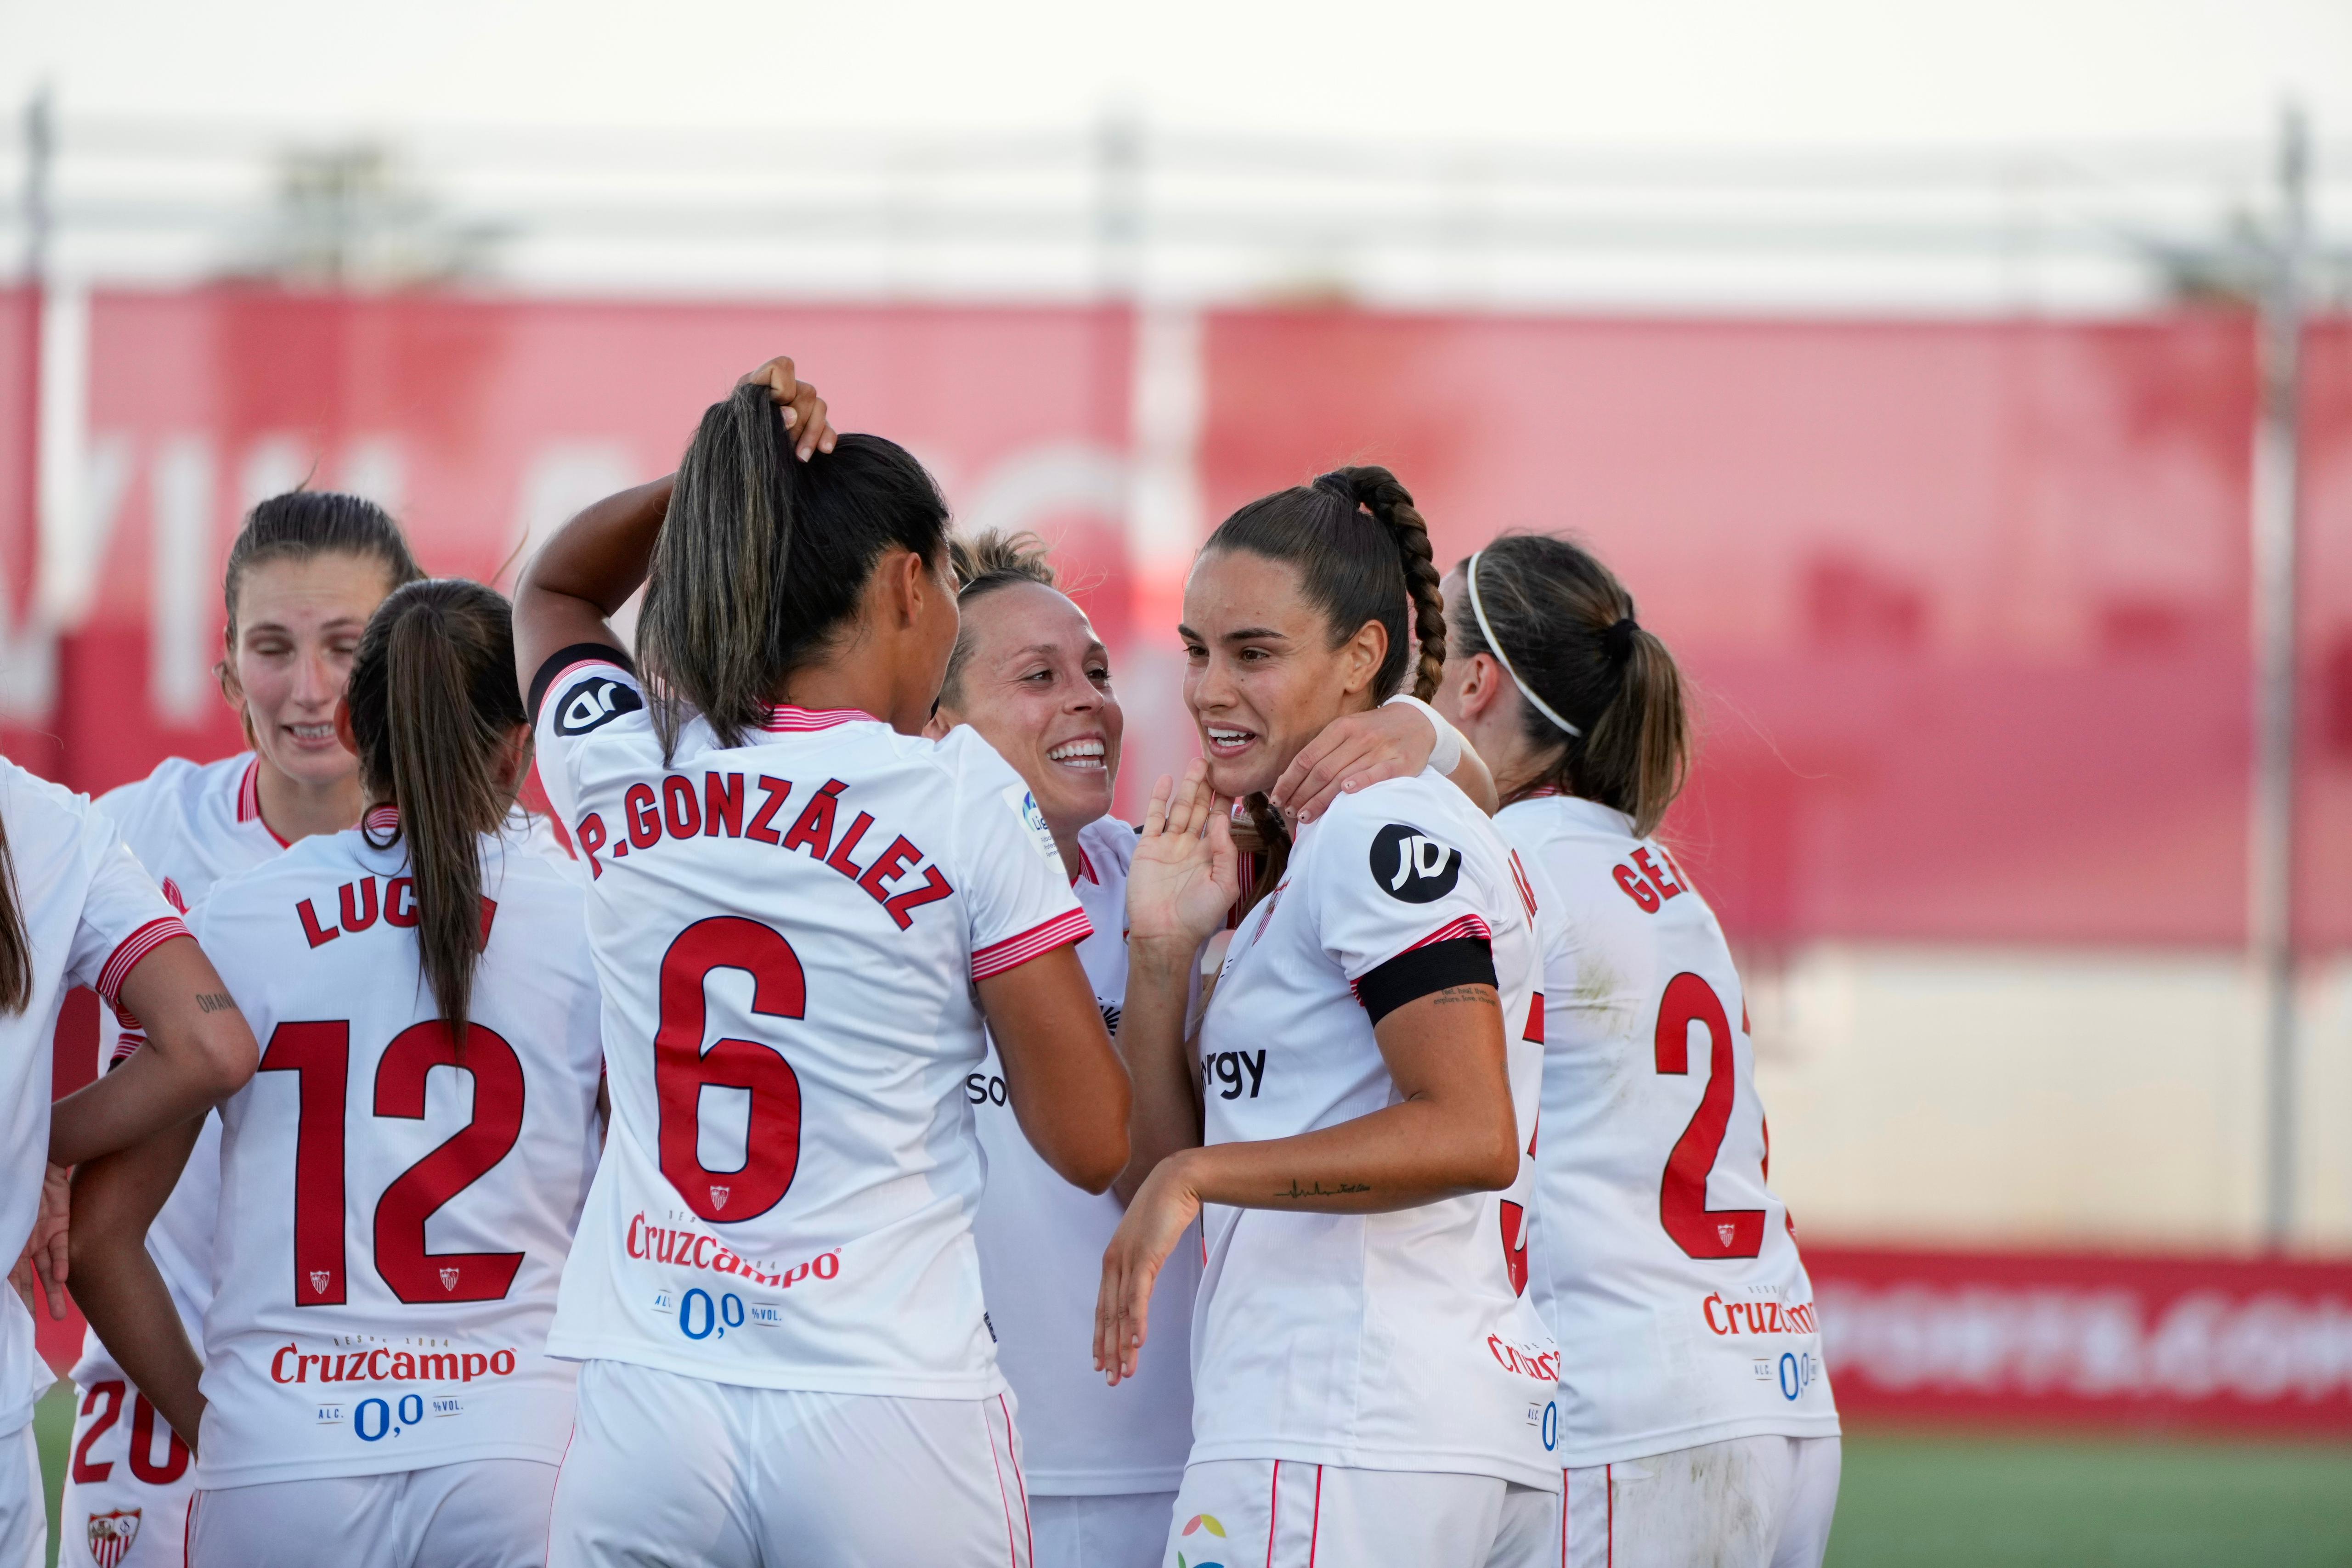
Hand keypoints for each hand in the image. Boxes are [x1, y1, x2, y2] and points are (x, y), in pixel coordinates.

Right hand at [9, 1163, 70, 1320]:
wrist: (34, 1161)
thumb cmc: (10, 1187)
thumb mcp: (7, 1218)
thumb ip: (7, 1245)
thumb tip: (1, 1269)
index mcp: (8, 1245)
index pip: (6, 1279)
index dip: (9, 1298)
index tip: (11, 1320)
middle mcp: (23, 1245)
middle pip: (26, 1282)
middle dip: (29, 1305)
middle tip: (34, 1330)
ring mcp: (41, 1236)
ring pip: (47, 1271)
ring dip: (53, 1293)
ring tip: (59, 1317)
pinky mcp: (60, 1225)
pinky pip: (60, 1249)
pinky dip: (60, 1263)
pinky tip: (61, 1279)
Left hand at [735, 356, 838, 461]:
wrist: (735, 457)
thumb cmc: (733, 436)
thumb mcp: (741, 422)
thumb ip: (765, 416)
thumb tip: (791, 416)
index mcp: (762, 380)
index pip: (782, 366)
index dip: (782, 388)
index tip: (773, 406)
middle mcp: (785, 389)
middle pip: (806, 392)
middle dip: (797, 422)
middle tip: (784, 444)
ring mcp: (801, 406)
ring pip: (820, 407)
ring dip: (811, 434)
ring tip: (800, 457)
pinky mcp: (813, 424)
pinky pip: (828, 426)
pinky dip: (827, 437)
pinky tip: (824, 450)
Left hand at [1094, 1154, 1202, 1385]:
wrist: (1177, 1182)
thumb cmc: (1165, 1210)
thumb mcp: (1148, 1242)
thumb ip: (1143, 1264)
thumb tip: (1144, 1282)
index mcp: (1113, 1261)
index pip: (1103, 1308)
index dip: (1101, 1337)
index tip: (1100, 1362)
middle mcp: (1114, 1263)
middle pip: (1108, 1316)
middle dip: (1108, 1350)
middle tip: (1110, 1379)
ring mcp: (1128, 1260)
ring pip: (1121, 1312)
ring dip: (1123, 1345)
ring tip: (1126, 1371)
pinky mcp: (1145, 1257)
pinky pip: (1139, 1296)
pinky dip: (1137, 1321)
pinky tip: (1138, 1342)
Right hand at [1127, 762, 1239, 949]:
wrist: (1164, 934)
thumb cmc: (1198, 917)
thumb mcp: (1224, 886)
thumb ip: (1226, 851)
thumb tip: (1220, 819)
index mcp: (1211, 855)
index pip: (1220, 820)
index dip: (1226, 800)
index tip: (1234, 778)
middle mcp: (1190, 846)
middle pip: (1201, 808)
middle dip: (1208, 786)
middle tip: (1215, 762)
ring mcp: (1169, 845)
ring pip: (1180, 808)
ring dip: (1188, 786)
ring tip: (1197, 763)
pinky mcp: (1148, 847)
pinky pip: (1155, 817)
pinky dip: (1159, 798)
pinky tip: (1167, 779)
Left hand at [1271, 702, 1435, 824]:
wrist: (1417, 721)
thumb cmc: (1374, 732)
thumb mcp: (1348, 731)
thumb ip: (1325, 751)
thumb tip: (1293, 779)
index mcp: (1340, 728)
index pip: (1307, 757)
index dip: (1289, 780)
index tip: (1277, 798)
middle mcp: (1358, 737)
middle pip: (1322, 770)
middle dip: (1301, 794)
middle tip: (1289, 812)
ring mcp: (1380, 749)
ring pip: (1344, 776)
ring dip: (1321, 799)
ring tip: (1305, 816)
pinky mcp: (1401, 762)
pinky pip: (1378, 773)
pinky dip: (1361, 782)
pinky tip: (1346, 793)